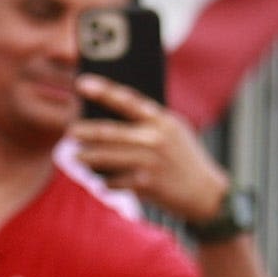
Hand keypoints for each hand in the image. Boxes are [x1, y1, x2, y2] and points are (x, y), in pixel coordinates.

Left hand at [70, 81, 231, 233]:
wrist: (206, 193)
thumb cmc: (185, 157)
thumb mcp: (175, 131)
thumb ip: (150, 120)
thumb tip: (112, 112)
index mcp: (162, 121)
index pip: (127, 100)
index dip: (103, 90)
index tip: (82, 83)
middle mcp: (155, 139)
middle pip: (109, 132)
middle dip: (85, 131)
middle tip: (71, 130)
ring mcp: (149, 162)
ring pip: (106, 157)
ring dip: (87, 157)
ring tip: (75, 155)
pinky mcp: (145, 184)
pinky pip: (114, 180)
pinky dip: (105, 181)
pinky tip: (99, 180)